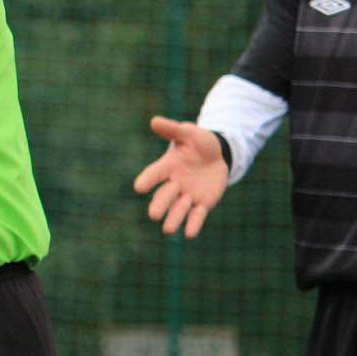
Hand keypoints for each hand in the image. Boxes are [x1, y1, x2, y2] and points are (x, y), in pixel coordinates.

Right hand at [132, 116, 228, 237]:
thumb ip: (173, 129)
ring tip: (167, 229)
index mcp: (169, 166)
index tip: (139, 187)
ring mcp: (188, 194)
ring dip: (173, 218)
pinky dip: (193, 224)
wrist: (217, 156)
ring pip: (179, 209)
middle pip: (165, 195)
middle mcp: (175, 182)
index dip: (148, 179)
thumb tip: (154, 121)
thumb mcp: (189, 133)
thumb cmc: (199, 142)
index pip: (156, 173)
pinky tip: (189, 234)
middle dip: (160, 205)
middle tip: (153, 215)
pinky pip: (197, 215)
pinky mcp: (202, 203)